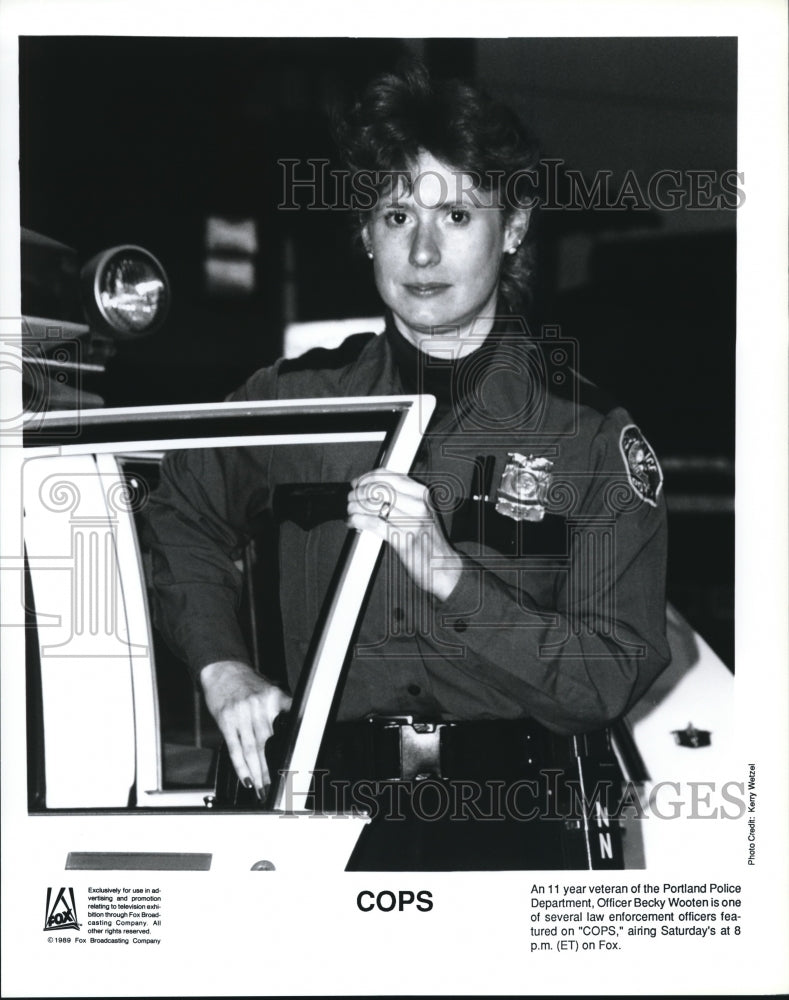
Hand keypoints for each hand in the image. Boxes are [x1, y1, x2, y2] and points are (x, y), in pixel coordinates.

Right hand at [200, 660, 291, 795]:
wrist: (222, 669)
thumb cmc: (248, 684)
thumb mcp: (269, 691)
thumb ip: (280, 711)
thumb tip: (292, 736)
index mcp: (274, 698)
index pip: (288, 725)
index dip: (291, 747)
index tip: (295, 766)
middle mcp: (259, 706)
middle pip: (268, 743)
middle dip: (271, 768)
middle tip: (276, 787)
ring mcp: (241, 713)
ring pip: (251, 749)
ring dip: (257, 772)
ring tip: (262, 789)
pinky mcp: (226, 720)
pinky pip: (234, 747)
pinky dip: (241, 766)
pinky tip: (247, 779)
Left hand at [346, 469, 462, 600]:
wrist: (443, 565)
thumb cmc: (429, 539)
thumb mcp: (422, 510)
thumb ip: (402, 497)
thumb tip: (371, 487)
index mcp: (421, 494)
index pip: (388, 476)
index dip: (367, 478)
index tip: (357, 483)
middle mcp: (418, 505)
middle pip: (378, 489)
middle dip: (358, 493)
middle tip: (351, 499)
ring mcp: (411, 522)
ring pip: (373, 505)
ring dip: (355, 507)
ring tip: (350, 511)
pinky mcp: (402, 540)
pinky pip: (373, 524)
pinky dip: (358, 521)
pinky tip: (353, 522)